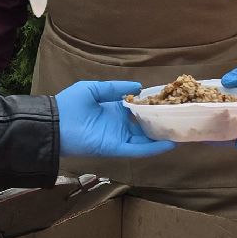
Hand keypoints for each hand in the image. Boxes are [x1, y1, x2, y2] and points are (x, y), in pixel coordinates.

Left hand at [57, 80, 175, 159]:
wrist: (54, 124)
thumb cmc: (70, 104)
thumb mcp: (92, 89)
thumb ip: (114, 88)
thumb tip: (139, 87)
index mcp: (114, 110)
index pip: (138, 109)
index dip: (153, 106)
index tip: (170, 101)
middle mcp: (119, 125)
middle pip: (145, 125)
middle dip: (162, 123)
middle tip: (182, 118)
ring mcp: (118, 137)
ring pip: (145, 139)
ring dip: (162, 137)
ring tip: (182, 132)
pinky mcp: (115, 148)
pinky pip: (137, 149)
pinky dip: (152, 148)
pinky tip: (169, 144)